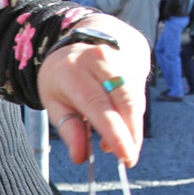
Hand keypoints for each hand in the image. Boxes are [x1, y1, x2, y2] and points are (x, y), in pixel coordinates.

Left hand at [38, 14, 149, 167]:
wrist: (90, 34)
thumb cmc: (67, 75)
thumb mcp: (54, 101)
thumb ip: (68, 129)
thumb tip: (80, 157)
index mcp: (73, 72)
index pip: (97, 105)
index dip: (114, 132)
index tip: (124, 156)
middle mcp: (99, 61)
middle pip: (124, 102)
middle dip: (131, 135)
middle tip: (128, 160)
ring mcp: (120, 59)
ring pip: (134, 101)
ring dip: (132, 128)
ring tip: (120, 146)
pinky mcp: (136, 64)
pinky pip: (139, 97)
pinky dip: (133, 117)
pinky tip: (122, 125)